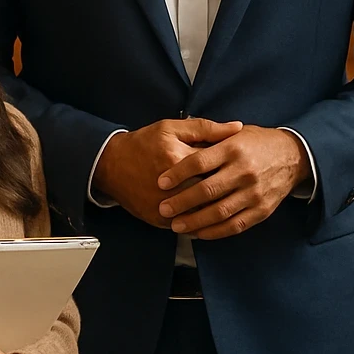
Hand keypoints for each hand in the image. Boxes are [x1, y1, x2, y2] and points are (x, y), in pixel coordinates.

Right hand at [92, 118, 243, 226]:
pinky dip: (203, 222)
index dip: (231, 164)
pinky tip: (214, 215)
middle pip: (212, 192)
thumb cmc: (144, 143)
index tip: (240, 162)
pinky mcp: (159, 220)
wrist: (112, 165)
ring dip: (219, 209)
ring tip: (232, 201)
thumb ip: (207, 128)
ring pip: (202, 213)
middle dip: (229, 188)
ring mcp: (165, 206)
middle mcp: (172, 186)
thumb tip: (237, 127)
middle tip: (241, 184)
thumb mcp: (173, 127)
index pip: (216, 165)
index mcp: (177, 158)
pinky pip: (188, 226)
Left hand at [157, 125, 310, 238]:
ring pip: (219, 212)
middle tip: (163, 208)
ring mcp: (254, 192)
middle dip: (181, 202)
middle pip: (207, 190)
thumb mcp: (235, 133)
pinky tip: (199, 232)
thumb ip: (211, 139)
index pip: (199, 162)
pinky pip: (234, 225)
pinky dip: (215, 232)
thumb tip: (180, 144)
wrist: (292, 156)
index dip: (178, 173)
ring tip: (176, 225)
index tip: (161, 182)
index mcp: (234, 148)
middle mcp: (244, 171)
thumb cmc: (257, 142)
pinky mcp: (262, 210)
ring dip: (194, 221)